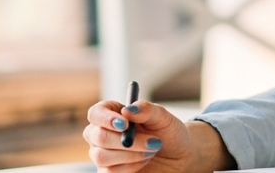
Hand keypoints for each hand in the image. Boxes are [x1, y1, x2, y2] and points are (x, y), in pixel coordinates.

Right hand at [82, 99, 234, 172]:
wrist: (178, 156)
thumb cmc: (168, 132)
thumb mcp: (163, 117)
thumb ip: (147, 109)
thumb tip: (128, 109)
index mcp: (112, 114)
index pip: (96, 113)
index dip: (106, 118)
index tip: (124, 123)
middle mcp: (102, 133)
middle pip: (97, 136)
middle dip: (127, 141)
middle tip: (152, 141)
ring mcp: (103, 153)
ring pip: (101, 156)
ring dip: (131, 154)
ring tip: (151, 150)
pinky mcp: (108, 171)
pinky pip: (109, 171)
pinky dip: (131, 166)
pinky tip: (144, 160)